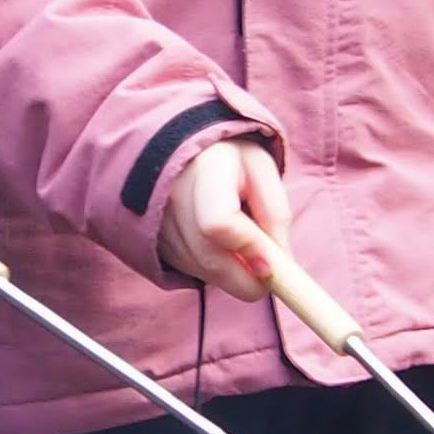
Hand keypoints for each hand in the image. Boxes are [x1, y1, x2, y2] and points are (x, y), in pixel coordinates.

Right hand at [158, 138, 291, 301]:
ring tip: (247, 251)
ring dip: (233, 276)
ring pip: (202, 271)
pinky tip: (224, 249)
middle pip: (209, 258)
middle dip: (247, 280)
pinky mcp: (154, 243)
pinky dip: (215, 272)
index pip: (220, 222)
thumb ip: (275, 214)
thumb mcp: (263, 171)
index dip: (248, 248)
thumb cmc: (231, 160)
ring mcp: (158, 223)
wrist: (183, 153)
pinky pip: (191, 271)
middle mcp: (171, 197)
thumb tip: (278, 266)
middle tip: (272, 277)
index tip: (271, 265)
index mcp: (204, 169)